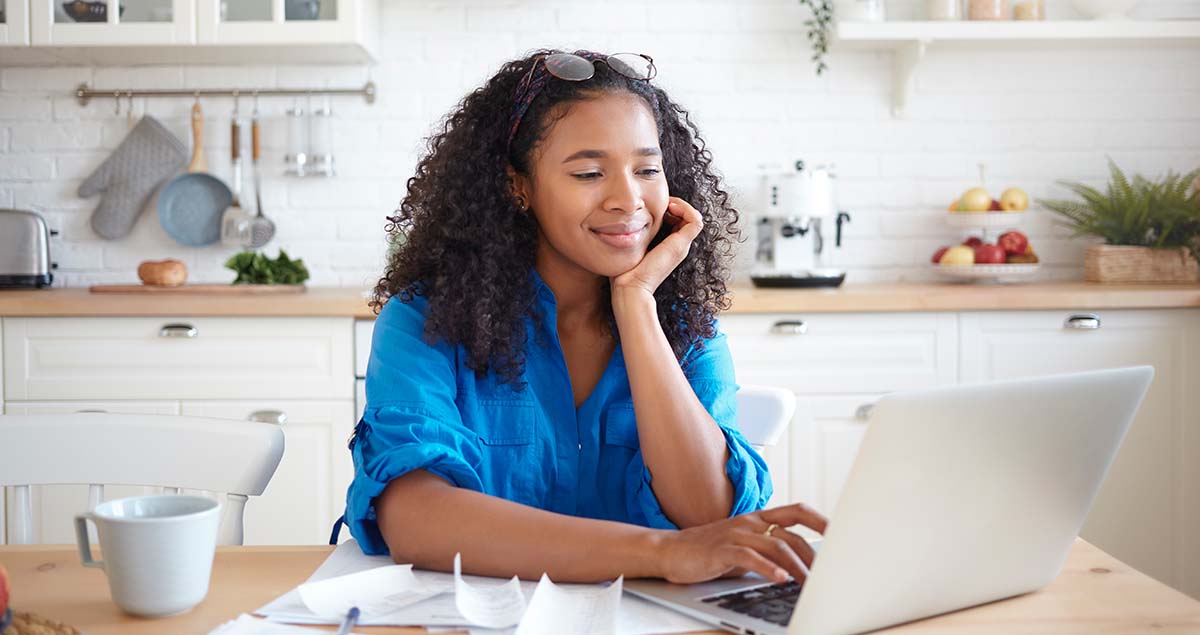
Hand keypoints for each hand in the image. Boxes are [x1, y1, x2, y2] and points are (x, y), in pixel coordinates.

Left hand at [610, 196, 702, 296]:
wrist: (630, 288)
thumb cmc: (626, 271)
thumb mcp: (632, 246)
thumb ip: (634, 235)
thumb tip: (623, 221)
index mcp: (669, 246)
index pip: (679, 221)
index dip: (670, 209)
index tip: (653, 206)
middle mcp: (678, 246)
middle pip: (687, 218)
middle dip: (676, 205)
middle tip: (661, 202)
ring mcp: (682, 246)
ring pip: (694, 217)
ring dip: (682, 205)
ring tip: (666, 204)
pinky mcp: (681, 245)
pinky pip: (696, 221)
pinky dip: (686, 209)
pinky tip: (669, 208)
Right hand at [654, 503, 827, 584]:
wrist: (670, 551)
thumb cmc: (709, 551)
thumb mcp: (743, 547)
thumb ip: (768, 551)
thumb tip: (799, 568)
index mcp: (757, 519)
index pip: (796, 512)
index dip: (820, 520)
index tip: (840, 533)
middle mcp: (749, 523)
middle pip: (791, 535)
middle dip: (812, 557)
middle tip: (826, 576)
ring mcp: (735, 534)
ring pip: (775, 546)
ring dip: (796, 567)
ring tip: (809, 585)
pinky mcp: (721, 550)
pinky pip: (749, 557)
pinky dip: (767, 568)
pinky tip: (779, 579)